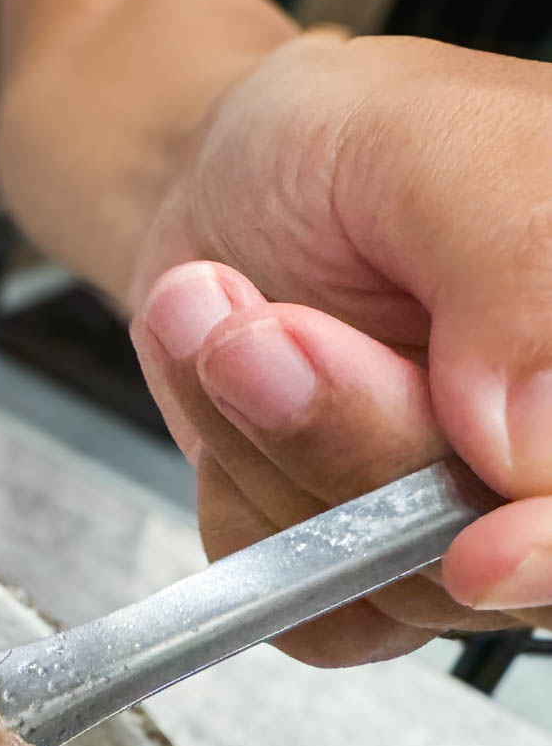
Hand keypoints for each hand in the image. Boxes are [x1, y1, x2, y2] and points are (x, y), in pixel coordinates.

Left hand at [129, 33, 551, 664]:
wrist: (224, 184)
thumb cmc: (334, 142)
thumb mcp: (426, 141)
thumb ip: (512, 267)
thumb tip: (532, 444)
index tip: (475, 551)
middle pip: (500, 557)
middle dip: (352, 443)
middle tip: (254, 335)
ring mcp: (472, 523)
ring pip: (387, 586)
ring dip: (269, 449)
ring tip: (226, 316)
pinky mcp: (369, 567)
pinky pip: (308, 604)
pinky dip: (242, 502)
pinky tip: (228, 394)